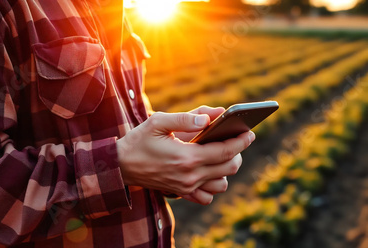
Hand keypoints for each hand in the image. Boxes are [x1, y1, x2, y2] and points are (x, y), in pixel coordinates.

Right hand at [117, 111, 254, 204]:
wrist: (119, 165)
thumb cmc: (139, 140)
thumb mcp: (158, 122)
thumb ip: (186, 118)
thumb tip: (212, 116)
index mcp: (187, 157)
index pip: (226, 150)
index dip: (242, 140)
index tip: (250, 132)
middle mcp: (190, 176)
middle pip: (229, 167)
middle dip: (237, 152)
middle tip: (235, 138)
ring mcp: (186, 187)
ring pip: (222, 184)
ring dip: (226, 169)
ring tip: (220, 154)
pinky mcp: (181, 193)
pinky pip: (207, 196)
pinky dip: (212, 186)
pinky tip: (207, 171)